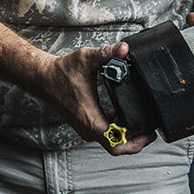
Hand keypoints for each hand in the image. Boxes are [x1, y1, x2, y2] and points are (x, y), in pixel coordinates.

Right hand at [33, 41, 156, 155]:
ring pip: (111, 140)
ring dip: (126, 134)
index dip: (136, 143)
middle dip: (135, 141)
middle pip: (116, 146)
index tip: (149, 134)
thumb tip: (123, 48)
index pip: (116, 144)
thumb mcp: (87, 58)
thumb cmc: (62, 72)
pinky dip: (117, 128)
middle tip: (150, 129)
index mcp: (90, 119)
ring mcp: (86, 127)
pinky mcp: (85, 123)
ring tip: (142, 121)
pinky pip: (105, 132)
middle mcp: (88, 128)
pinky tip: (125, 113)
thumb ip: (107, 52)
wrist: (44, 77)